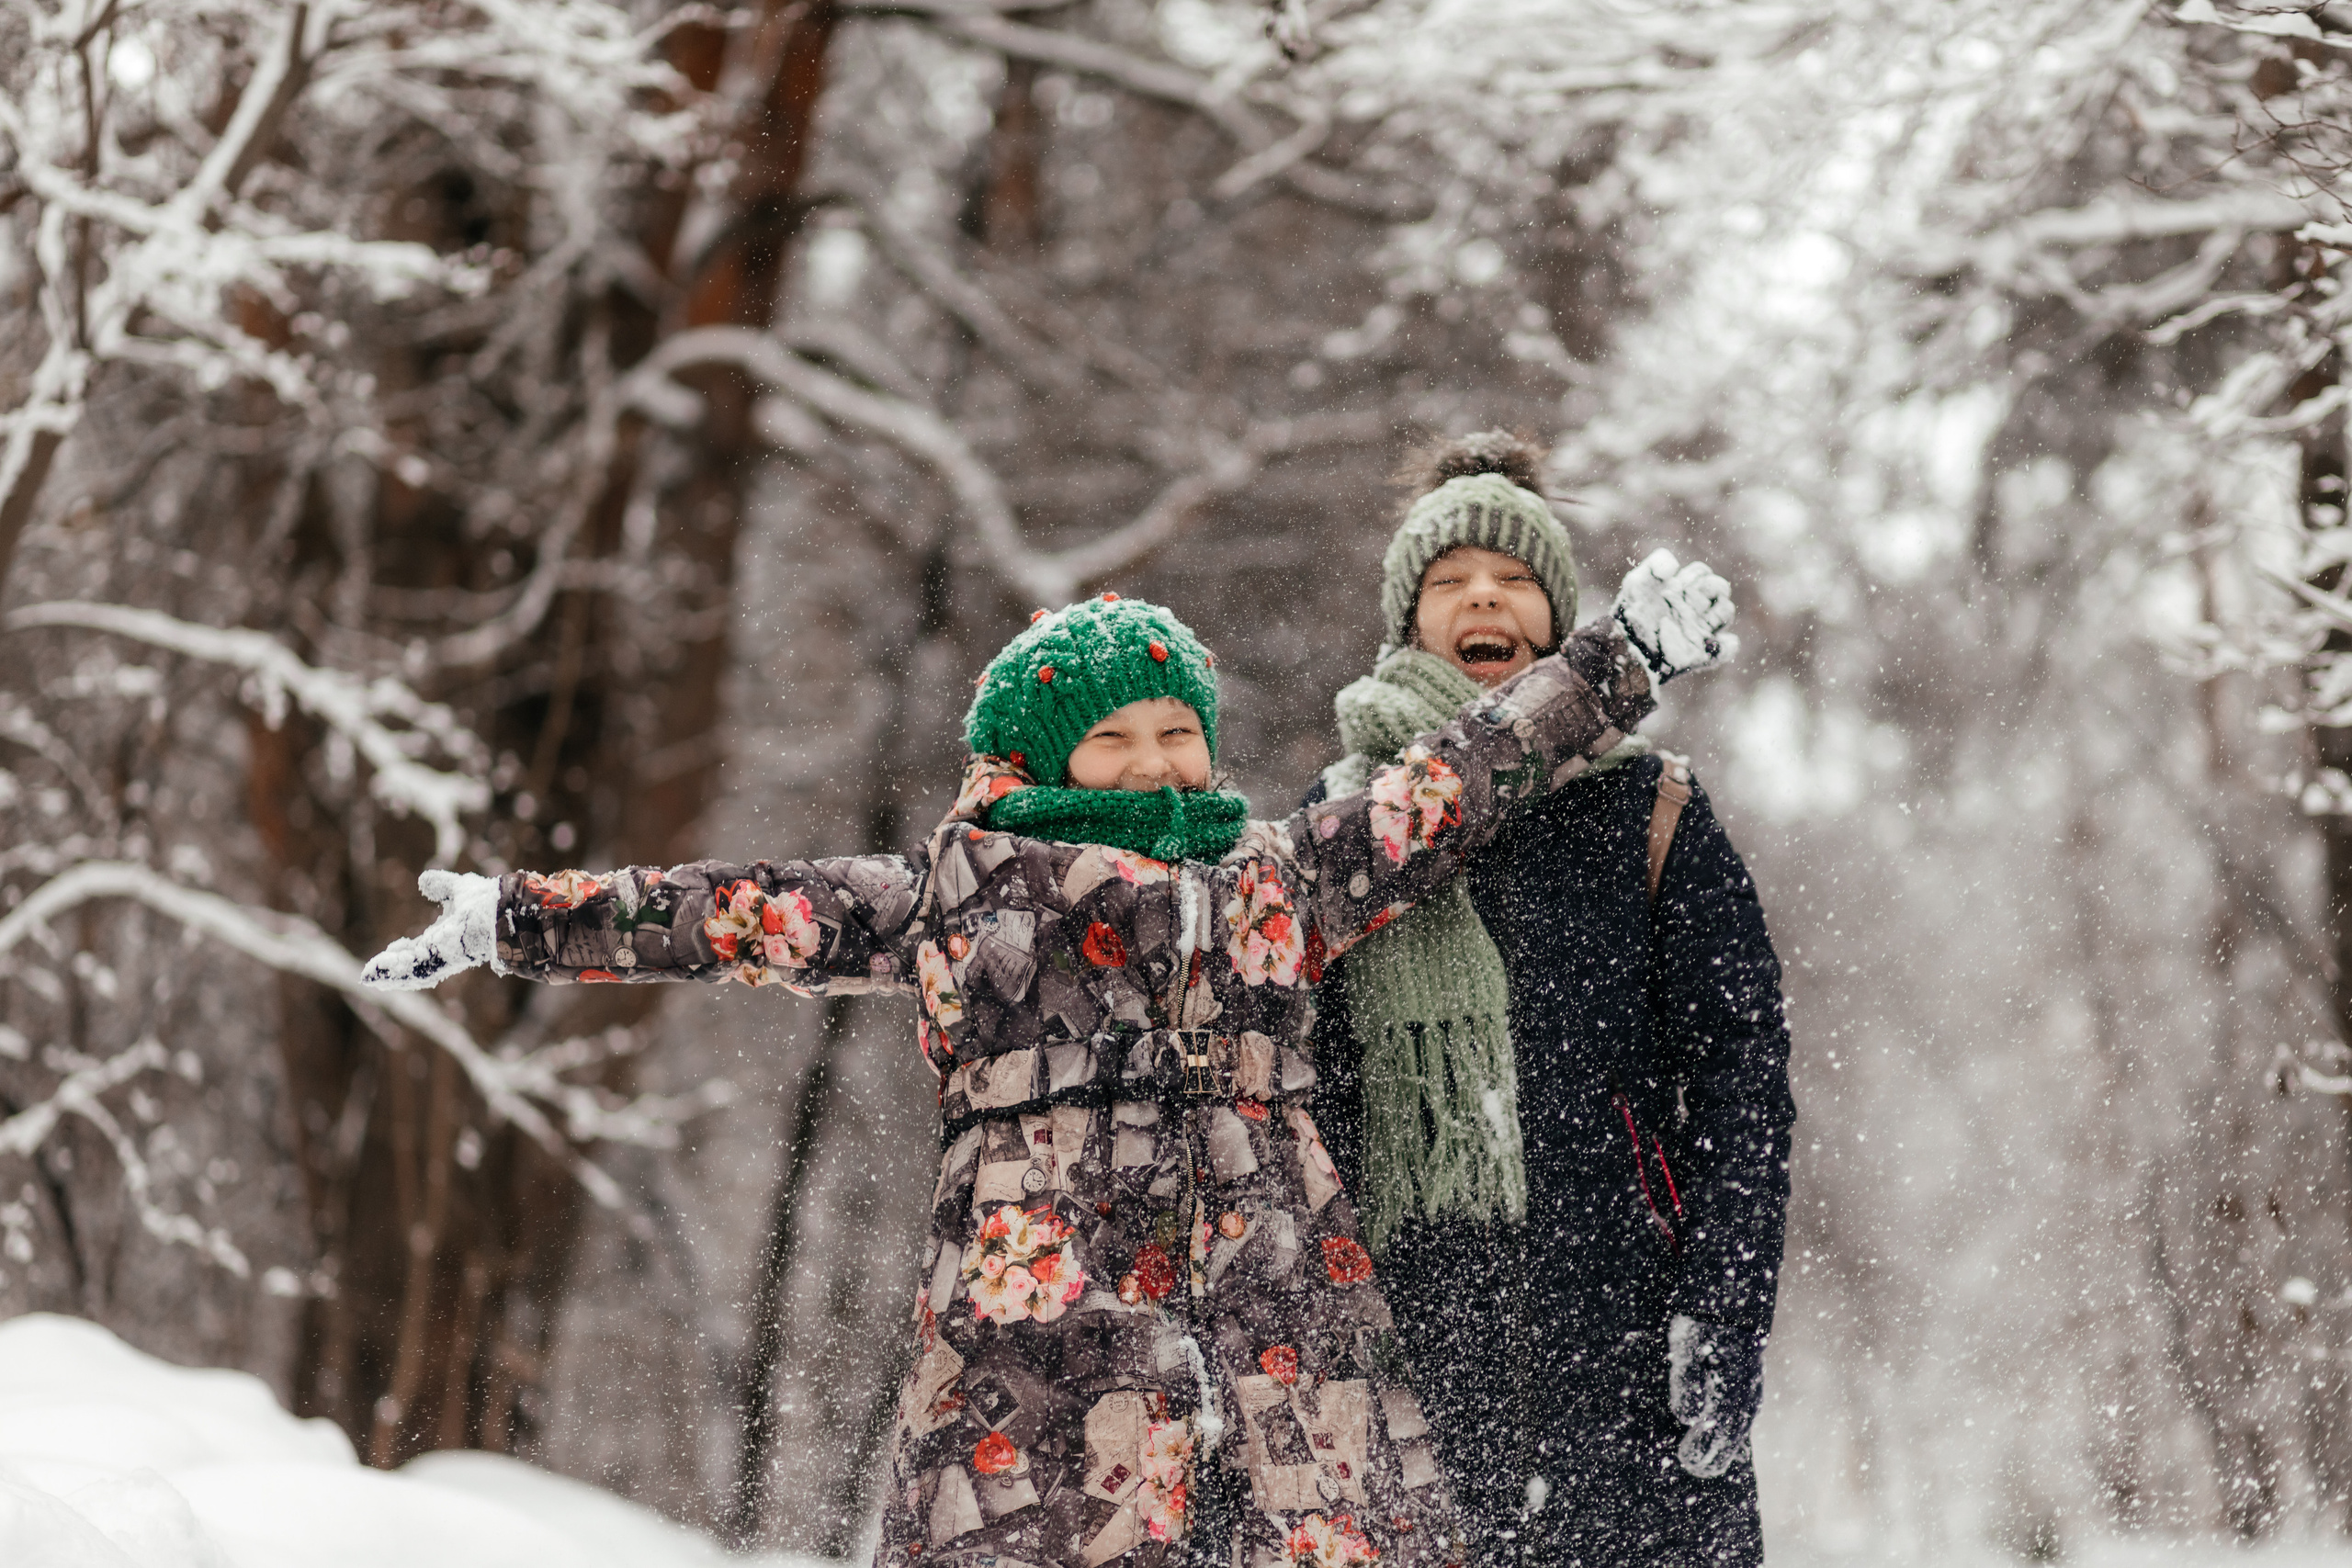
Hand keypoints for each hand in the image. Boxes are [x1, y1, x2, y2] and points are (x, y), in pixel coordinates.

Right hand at [360, 870, 500, 990]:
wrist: (502, 907)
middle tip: (369, 975)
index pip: (421, 950)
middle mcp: (445, 950)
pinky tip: (378, 974)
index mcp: (447, 937)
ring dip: (390, 974)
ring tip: (368, 977)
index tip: (389, 951)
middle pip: (414, 965)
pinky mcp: (443, 958)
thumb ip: (441, 886)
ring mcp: (444, 957)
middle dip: (392, 970)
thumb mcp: (456, 889)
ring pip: (413, 971)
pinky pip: (417, 969)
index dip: (404, 952)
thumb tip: (423, 880)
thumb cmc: (486, 899)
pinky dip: (397, 972)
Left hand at [1612, 550, 1737, 681]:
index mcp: (1682, 589)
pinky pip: (1725, 649)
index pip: (1702, 573)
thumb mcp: (1635, 586)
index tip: (1678, 585)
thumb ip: (1653, 567)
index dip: (1695, 575)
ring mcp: (1699, 629)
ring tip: (1697, 618)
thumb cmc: (1628, 615)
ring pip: (1725, 613)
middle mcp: (1694, 607)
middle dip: (1712, 589)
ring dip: (1719, 612)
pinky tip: (1709, 643)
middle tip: (1691, 598)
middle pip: (1720, 589)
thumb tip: (1674, 565)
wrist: (1623, 649)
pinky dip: (1725, 646)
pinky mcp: (1700, 653)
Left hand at [1667, 1313, 1765, 1479]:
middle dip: (1714, 1457)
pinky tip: (1729, 1444)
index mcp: (1728, 1389)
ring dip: (1725, 1450)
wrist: (1728, 1302)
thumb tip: (1688, 1418)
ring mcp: (1752, 1390)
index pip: (1716, 1431)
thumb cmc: (1702, 1325)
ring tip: (1707, 1465)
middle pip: (1732, 1437)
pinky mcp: (1753, 1385)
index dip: (1702, 1449)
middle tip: (1694, 1469)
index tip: (1684, 1457)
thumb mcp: (1686, 1347)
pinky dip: (1736, 1435)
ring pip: (1742, 1429)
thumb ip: (1685, 1382)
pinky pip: (1747, 1418)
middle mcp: (1745, 1394)